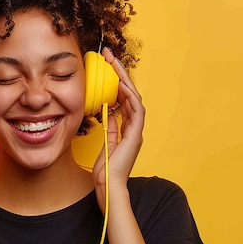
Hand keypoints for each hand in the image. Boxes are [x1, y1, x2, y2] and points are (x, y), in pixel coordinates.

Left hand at [92, 48, 144, 211]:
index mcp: (127, 129)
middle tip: (110, 56)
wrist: (108, 187)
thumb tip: (107, 113)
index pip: (123, 99)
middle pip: (130, 94)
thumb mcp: (106, 144)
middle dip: (120, 74)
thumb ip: (109, 128)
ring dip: (124, 79)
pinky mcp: (135, 136)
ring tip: (114, 63)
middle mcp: (134, 128)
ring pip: (134, 98)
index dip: (117, 82)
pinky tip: (121, 85)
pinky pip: (136, 111)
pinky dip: (130, 97)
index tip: (107, 66)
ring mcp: (136, 131)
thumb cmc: (105, 171)